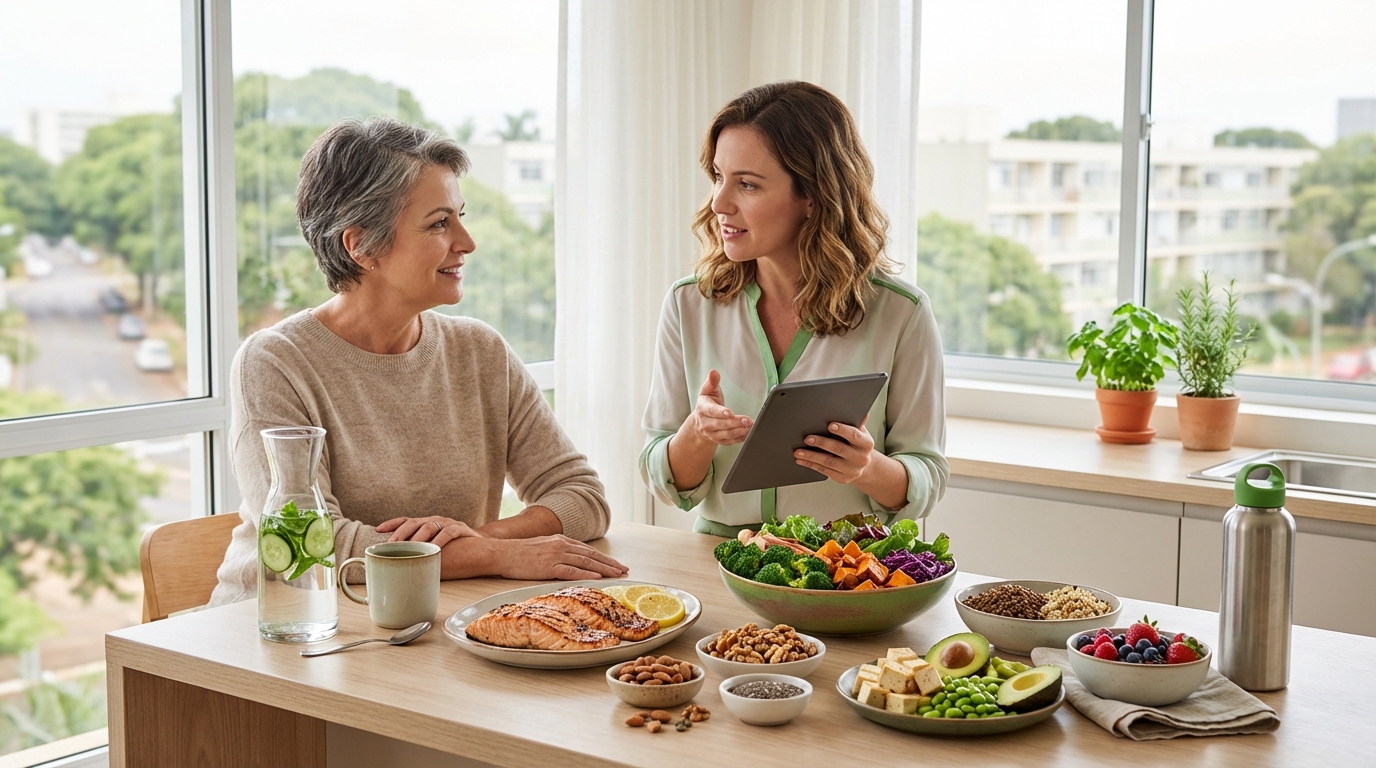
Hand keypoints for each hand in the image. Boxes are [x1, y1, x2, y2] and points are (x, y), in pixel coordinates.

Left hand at [377, 516, 483, 548]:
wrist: (484, 548)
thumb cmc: (456, 552)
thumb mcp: (435, 550)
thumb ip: (421, 553)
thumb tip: (398, 567)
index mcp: (427, 524)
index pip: (406, 520)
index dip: (392, 524)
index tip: (377, 530)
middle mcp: (436, 520)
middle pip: (414, 522)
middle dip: (401, 533)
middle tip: (391, 544)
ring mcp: (448, 523)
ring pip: (429, 526)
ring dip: (417, 538)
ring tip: (409, 548)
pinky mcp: (461, 529)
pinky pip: (448, 533)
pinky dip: (439, 540)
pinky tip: (434, 549)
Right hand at [491, 535, 628, 579]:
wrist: (501, 553)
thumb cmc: (518, 553)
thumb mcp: (541, 547)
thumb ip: (556, 551)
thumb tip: (568, 560)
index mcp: (560, 540)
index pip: (587, 550)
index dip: (604, 557)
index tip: (616, 564)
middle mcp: (561, 545)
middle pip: (591, 555)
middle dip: (610, 563)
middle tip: (624, 570)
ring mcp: (555, 555)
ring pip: (586, 562)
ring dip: (604, 568)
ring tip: (617, 574)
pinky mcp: (548, 566)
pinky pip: (571, 571)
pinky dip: (586, 574)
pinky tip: (597, 578)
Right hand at [684, 369, 751, 446]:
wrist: (700, 422)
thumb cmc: (707, 403)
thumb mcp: (707, 391)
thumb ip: (712, 382)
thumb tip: (714, 372)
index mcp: (703, 409)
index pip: (711, 411)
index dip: (720, 412)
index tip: (730, 412)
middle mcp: (706, 424)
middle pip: (721, 424)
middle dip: (735, 423)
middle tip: (748, 420)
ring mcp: (712, 434)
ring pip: (726, 434)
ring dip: (739, 431)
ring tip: (751, 426)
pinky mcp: (719, 441)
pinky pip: (730, 442)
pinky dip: (740, 438)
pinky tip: (749, 433)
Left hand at [793, 416, 877, 485]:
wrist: (865, 466)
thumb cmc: (858, 444)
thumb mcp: (860, 432)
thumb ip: (855, 421)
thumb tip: (851, 407)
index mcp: (866, 443)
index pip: (854, 435)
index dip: (842, 430)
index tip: (830, 425)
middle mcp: (861, 458)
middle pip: (838, 449)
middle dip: (821, 442)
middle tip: (807, 438)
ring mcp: (851, 470)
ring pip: (828, 462)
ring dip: (811, 456)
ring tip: (798, 451)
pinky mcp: (842, 478)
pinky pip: (824, 471)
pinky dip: (811, 465)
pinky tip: (801, 460)